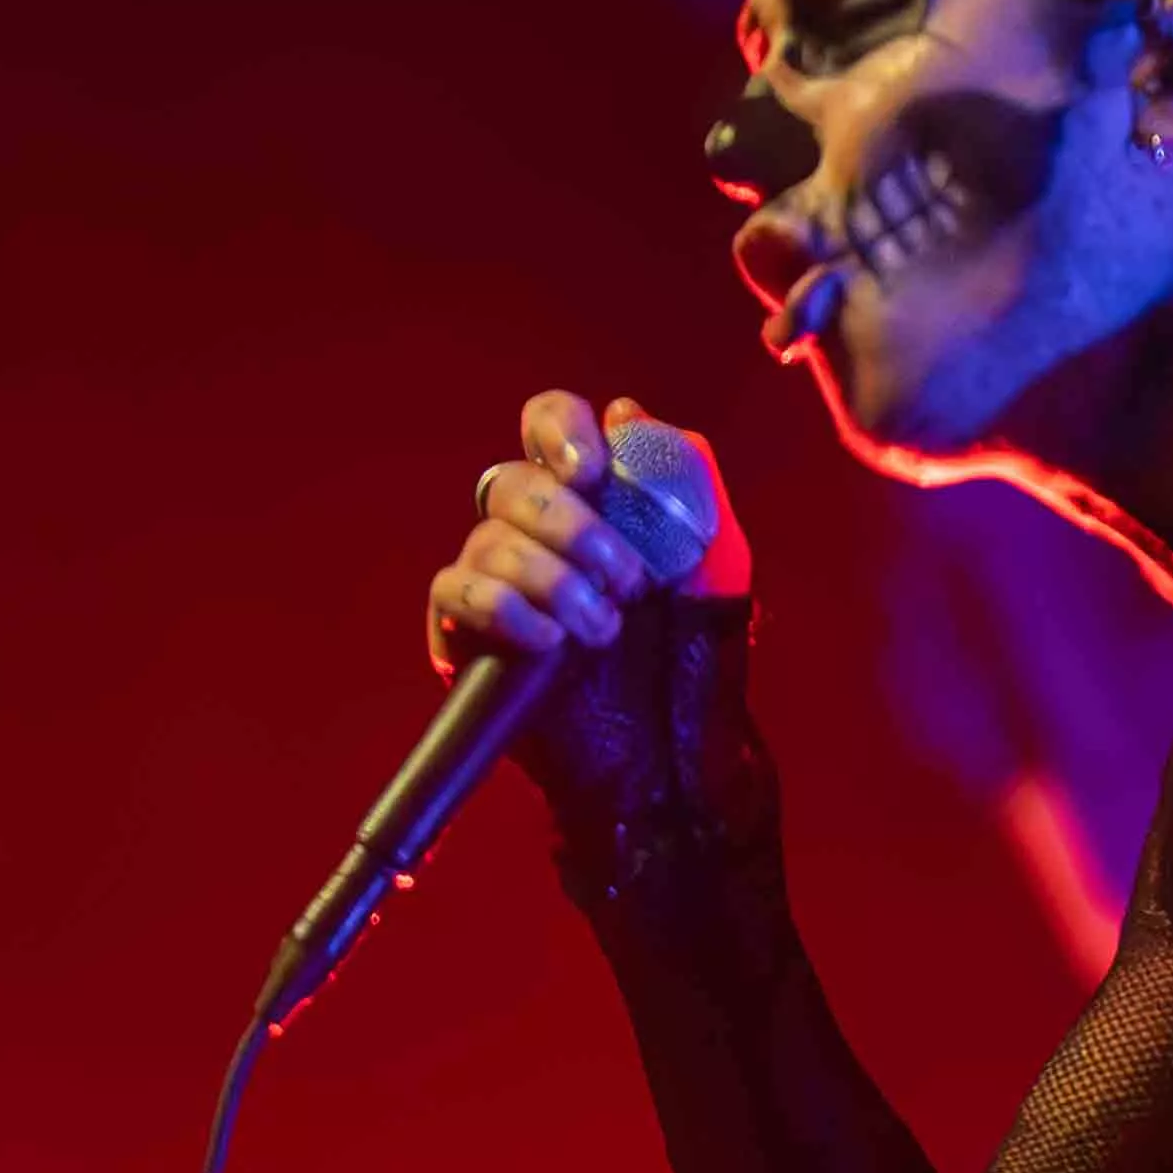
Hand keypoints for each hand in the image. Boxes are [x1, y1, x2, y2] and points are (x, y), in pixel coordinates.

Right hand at [426, 392, 763, 872]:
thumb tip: (632, 413)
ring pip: (489, 539)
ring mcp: (496, 581)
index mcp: (594, 501)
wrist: (679, 758)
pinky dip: (504, 608)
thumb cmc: (701, 660)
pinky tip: (550, 641)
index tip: (594, 470)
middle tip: (628, 580)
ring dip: (554, 579)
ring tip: (604, 630)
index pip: (549, 425)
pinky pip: (455, 591)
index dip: (560, 431)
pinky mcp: (466, 634)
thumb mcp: (717, 563)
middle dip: (572, 525)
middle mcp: (536, 532)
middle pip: (514, 483)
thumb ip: (688, 484)